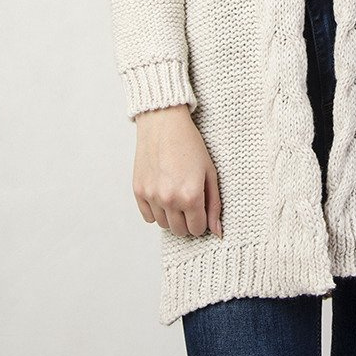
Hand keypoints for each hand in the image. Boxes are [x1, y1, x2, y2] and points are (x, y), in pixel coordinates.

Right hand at [132, 104, 222, 239]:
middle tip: (190, 202)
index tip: (201, 209)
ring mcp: (152, 196)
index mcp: (191, 195)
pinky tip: (163, 194)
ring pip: (163, 225)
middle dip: (188, 221)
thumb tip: (217, 232)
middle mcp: (169, 199)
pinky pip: (148, 217)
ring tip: (176, 195)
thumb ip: (214, 204)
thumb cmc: (190, 144)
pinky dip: (156, 211)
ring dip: (171, 217)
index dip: (202, 221)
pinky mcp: (138, 191)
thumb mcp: (210, 171)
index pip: (197, 228)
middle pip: (180, 230)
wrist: (164, 124)